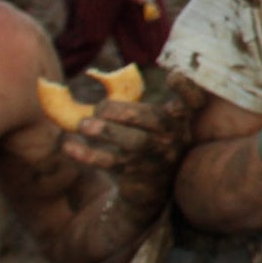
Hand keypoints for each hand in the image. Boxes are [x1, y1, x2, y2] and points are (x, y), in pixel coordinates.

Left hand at [65, 87, 195, 216]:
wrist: (151, 187)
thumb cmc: (148, 141)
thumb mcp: (154, 123)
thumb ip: (139, 105)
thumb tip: (99, 80)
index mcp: (180, 119)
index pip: (193, 102)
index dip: (187, 89)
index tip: (173, 76)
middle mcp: (174, 137)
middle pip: (155, 120)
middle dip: (126, 111)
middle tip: (98, 108)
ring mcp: (157, 157)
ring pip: (135, 143)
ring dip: (107, 132)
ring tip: (82, 125)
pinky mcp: (137, 174)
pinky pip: (111, 163)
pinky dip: (87, 154)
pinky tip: (68, 145)